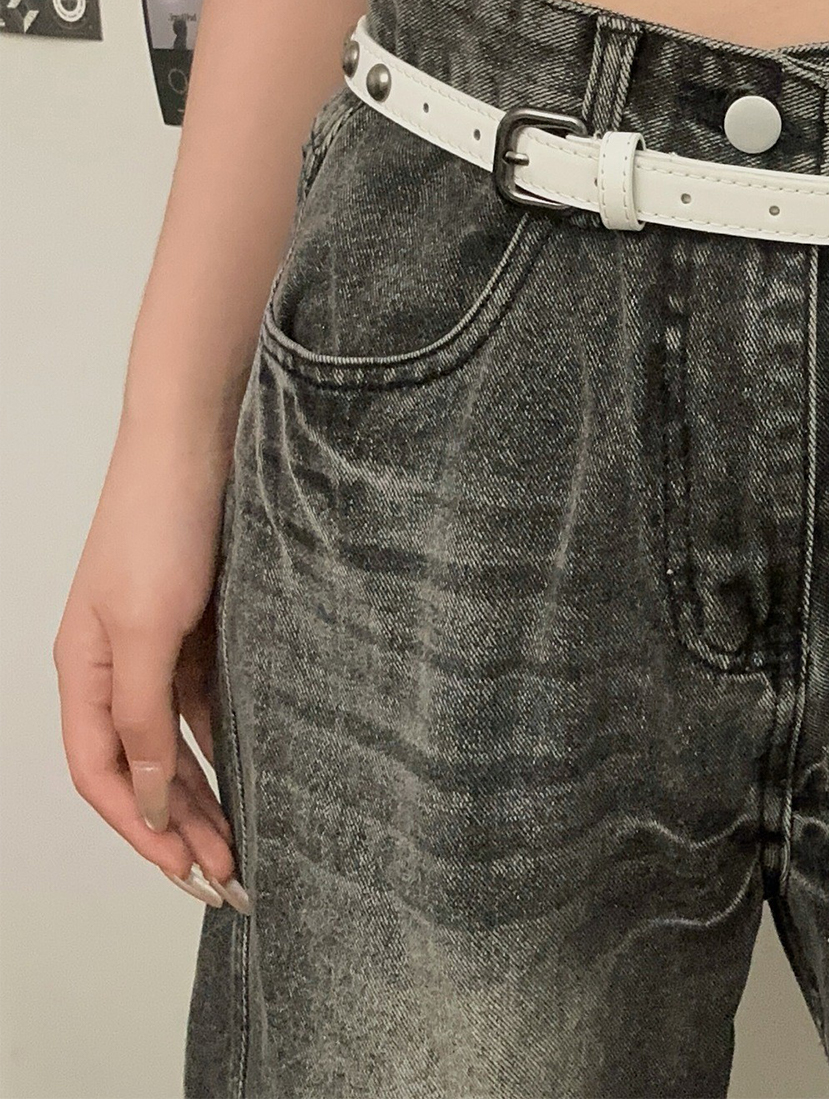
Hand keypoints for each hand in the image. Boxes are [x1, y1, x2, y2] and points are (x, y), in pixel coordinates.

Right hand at [53, 421, 249, 912]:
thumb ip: (142, 714)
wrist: (202, 440)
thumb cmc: (163, 523)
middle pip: (141, 768)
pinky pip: (208, 700)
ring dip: (205, 792)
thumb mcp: (147, 627)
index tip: (189, 874)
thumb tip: (145, 797)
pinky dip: (226, 738)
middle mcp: (115, 665)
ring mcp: (158, 643)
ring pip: (177, 740)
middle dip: (179, 827)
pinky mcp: (200, 623)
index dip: (142, 831)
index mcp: (84, 671)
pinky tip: (255, 768)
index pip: (104, 776)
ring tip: (244, 842)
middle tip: (229, 878)